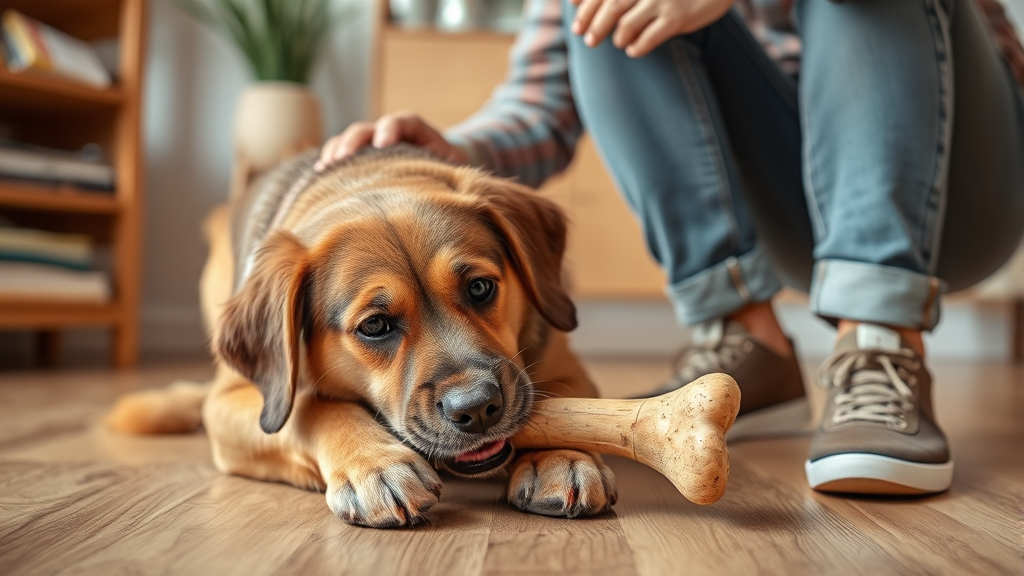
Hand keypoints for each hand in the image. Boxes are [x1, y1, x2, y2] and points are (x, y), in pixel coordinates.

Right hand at [315, 112, 469, 171]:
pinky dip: (331, 161)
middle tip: (344, 159)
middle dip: (354, 142)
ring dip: (336, 151)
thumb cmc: (450, 170)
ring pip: (349, 140)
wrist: (442, 167)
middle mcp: (390, 133)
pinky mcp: (362, 157)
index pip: (402, 121)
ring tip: (326, 168)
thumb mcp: (454, 169)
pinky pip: (342, 154)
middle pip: (367, 129)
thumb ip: (449, 172)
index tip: (383, 145)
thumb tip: (449, 192)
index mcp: (416, 130)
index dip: (390, 129)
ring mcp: (372, 144)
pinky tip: (321, 175)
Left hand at [570, 0, 733, 57]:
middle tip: (589, 42)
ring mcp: (663, 0)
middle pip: (611, 7)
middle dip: (595, 27)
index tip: (577, 26)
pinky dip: (636, 48)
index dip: (586, 9)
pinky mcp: (677, 18)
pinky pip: (648, 39)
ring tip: (619, 42)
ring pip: (626, 25)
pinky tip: (634, 50)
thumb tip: (575, 1)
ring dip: (618, 38)